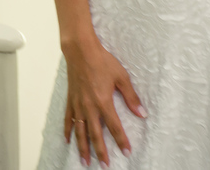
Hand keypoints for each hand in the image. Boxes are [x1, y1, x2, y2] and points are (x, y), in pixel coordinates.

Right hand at [64, 38, 145, 166]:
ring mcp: (78, 105)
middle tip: (104, 165)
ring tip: (85, 161)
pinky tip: (68, 140)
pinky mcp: (71, 100)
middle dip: (100, 151)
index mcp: (103, 102)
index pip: (114, 126)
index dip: (121, 140)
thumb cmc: (102, 61)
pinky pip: (68, 119)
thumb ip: (131, 96)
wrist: (81, 51)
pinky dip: (68, 131)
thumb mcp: (121, 77)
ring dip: (83, 147)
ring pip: (80, 131)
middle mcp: (89, 107)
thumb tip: (141, 112)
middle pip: (95, 135)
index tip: (126, 151)